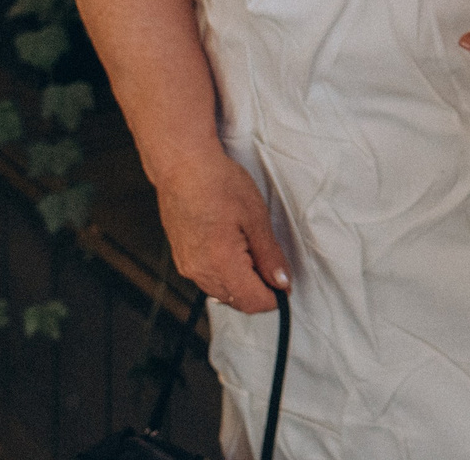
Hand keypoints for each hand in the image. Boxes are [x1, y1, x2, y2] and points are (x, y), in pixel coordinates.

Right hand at [154, 150, 290, 313]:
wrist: (183, 167)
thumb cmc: (219, 184)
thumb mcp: (256, 217)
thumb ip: (270, 255)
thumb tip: (282, 281)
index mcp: (220, 263)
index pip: (252, 301)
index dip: (274, 297)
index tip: (286, 284)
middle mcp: (199, 272)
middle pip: (237, 301)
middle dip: (260, 290)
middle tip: (273, 262)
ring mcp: (187, 267)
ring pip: (222, 292)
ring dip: (243, 282)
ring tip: (253, 249)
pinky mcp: (182, 259)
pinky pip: (208, 280)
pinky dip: (226, 274)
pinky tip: (235, 249)